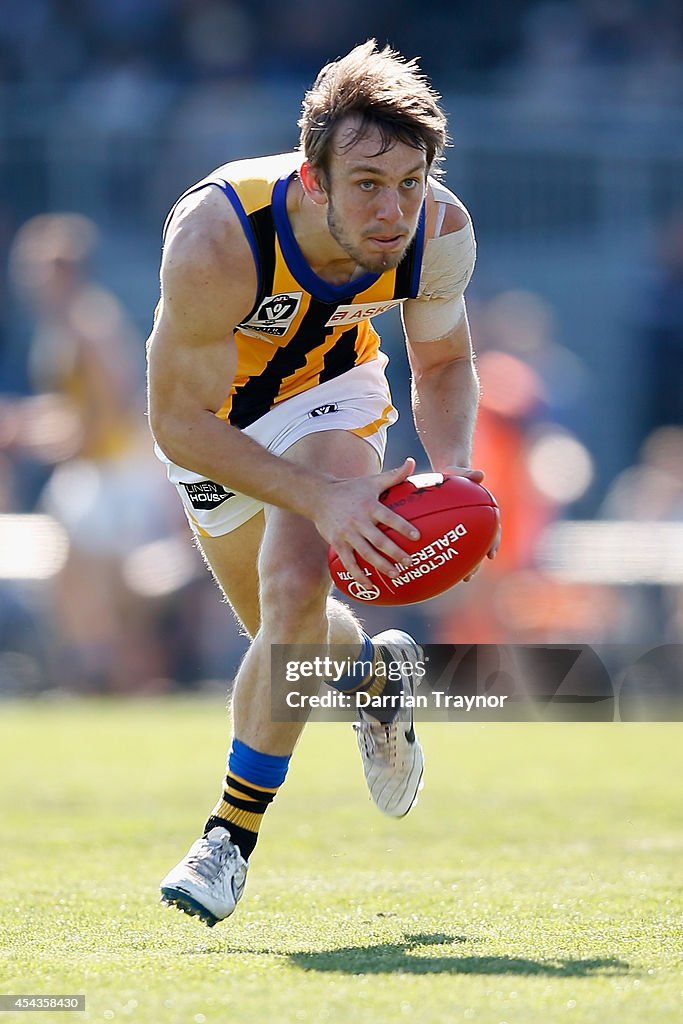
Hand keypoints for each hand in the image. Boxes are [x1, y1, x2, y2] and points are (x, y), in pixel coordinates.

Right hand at [314, 457, 420, 585]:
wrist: (319, 496)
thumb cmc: (351, 489)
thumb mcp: (372, 481)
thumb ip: (394, 475)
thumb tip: (412, 462)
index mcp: (369, 505)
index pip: (388, 517)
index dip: (402, 526)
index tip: (417, 536)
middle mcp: (358, 521)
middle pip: (378, 540)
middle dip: (394, 552)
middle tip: (409, 561)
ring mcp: (347, 534)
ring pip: (365, 553)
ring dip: (380, 565)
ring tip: (395, 574)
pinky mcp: (337, 544)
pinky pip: (349, 562)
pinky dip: (359, 575)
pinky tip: (371, 585)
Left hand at [441, 464, 500, 580]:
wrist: (450, 476)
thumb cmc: (456, 474)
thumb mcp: (461, 472)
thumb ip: (469, 473)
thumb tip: (480, 474)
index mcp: (484, 512)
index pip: (493, 530)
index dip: (493, 543)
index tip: (490, 555)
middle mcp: (478, 524)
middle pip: (480, 547)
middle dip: (476, 563)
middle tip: (469, 576)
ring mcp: (466, 530)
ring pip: (468, 551)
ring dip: (466, 565)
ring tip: (462, 579)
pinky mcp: (453, 532)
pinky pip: (452, 546)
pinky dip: (450, 557)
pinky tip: (440, 569)